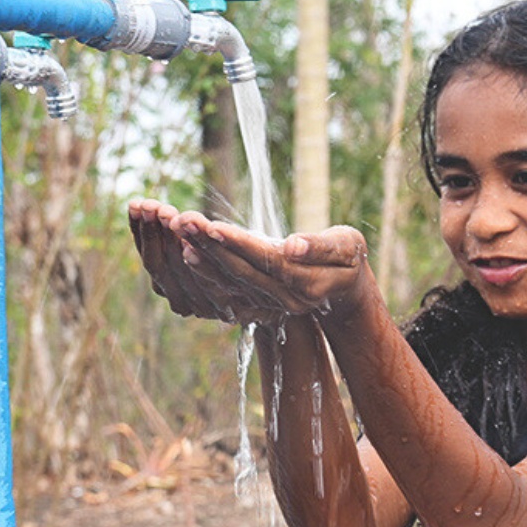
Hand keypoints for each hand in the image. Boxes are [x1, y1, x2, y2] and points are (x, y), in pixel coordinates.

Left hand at [127, 199, 370, 324]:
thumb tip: (292, 246)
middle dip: (209, 245)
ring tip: (178, 229)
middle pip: (240, 272)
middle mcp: (285, 301)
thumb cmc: (348, 258)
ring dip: (201, 254)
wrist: (346, 286)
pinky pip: (226, 288)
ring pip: (229, 280)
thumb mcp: (348, 246)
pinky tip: (186, 251)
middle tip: (182, 219)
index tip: (211, 225)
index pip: (265, 262)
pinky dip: (205, 270)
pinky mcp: (257, 304)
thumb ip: (321, 247)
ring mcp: (269, 306)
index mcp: (307, 285)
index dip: (237, 244)